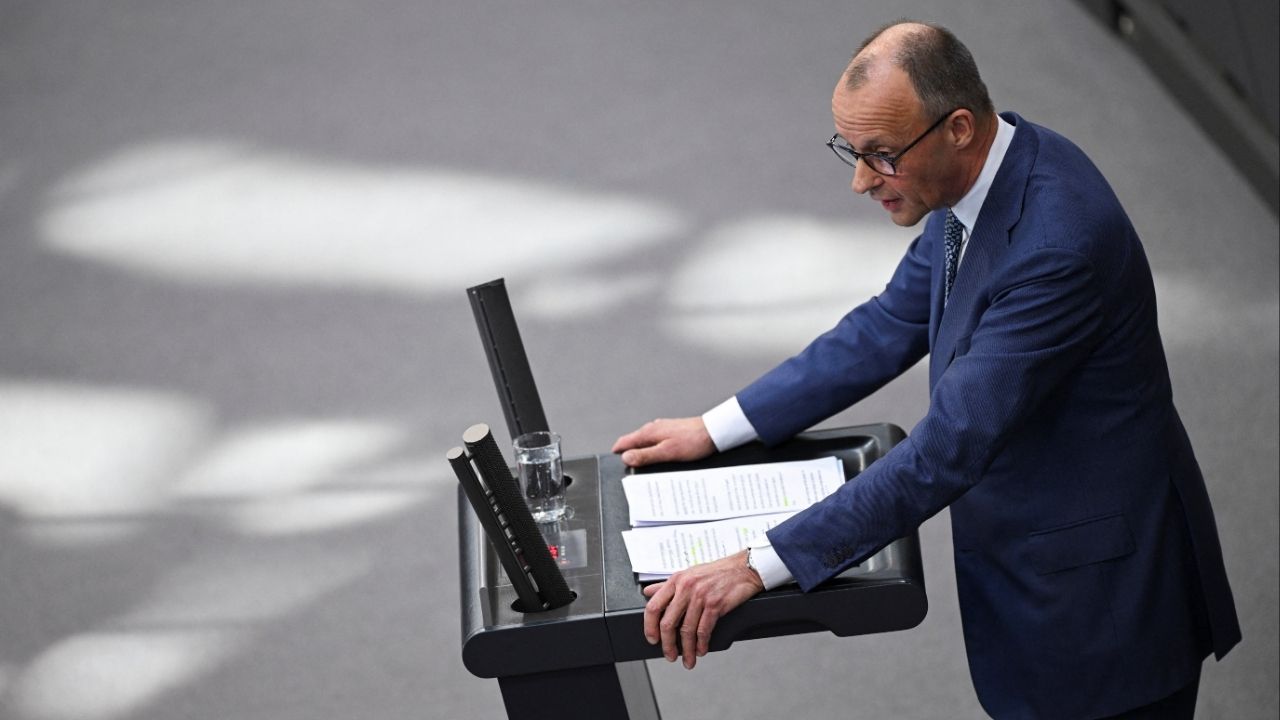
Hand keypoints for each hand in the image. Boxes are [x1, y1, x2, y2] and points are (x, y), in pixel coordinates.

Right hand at [612, 417, 715, 467]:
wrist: (713, 432)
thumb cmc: (693, 441)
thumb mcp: (666, 453)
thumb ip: (645, 455)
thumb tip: (626, 457)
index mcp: (648, 433)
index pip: (623, 442)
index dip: (617, 454)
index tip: (615, 465)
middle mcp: (653, 428)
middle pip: (633, 443)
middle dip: (630, 456)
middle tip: (632, 472)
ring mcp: (662, 429)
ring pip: (645, 443)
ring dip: (643, 454)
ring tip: (647, 468)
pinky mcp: (671, 432)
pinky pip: (656, 442)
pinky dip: (654, 451)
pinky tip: (661, 459)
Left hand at [642, 550, 764, 668]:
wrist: (743, 569)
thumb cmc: (716, 572)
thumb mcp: (688, 574)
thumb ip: (666, 584)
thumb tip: (648, 592)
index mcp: (676, 580)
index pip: (653, 606)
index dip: (649, 627)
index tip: (652, 639)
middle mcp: (686, 588)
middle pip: (668, 623)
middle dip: (667, 645)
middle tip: (669, 655)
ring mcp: (700, 597)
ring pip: (687, 631)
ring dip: (687, 650)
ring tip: (687, 660)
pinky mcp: (715, 605)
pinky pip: (704, 630)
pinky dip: (701, 644)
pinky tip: (701, 650)